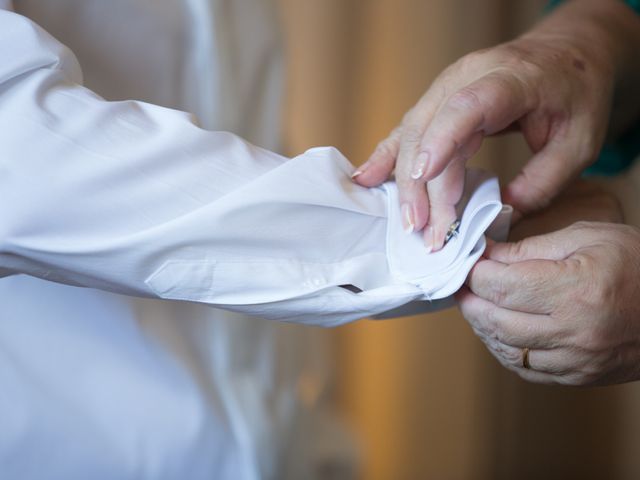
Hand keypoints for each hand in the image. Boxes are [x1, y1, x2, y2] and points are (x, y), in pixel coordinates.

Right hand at [353, 0, 639, 251]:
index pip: (466, 107)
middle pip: (428, 128)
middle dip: (422, 185)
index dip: (441, 141)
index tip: (423, 179)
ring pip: (411, 132)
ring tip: (409, 223)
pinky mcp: (437, 100)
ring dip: (405, 181)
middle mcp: (468, 77)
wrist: (566, 55)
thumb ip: (543, 180)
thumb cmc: (576, 95)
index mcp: (510, 79)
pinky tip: (366, 178)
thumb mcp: (579, 142)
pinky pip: (406, 129)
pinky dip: (386, 156)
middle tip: (427, 232)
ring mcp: (447, 86)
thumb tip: (499, 213)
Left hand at [458, 219, 639, 385]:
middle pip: (496, 319)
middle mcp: (574, 330)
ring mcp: (577, 360)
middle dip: (470, 300)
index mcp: (575, 289)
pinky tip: (497, 331)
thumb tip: (488, 255)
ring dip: (482, 326)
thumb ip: (531, 248)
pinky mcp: (579, 376)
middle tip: (461, 284)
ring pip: (506, 348)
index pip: (500, 285)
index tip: (467, 262)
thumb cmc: (637, 264)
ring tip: (475, 305)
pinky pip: (526, 369)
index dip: (474, 273)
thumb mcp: (588, 237)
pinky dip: (502, 349)